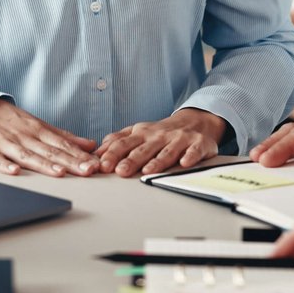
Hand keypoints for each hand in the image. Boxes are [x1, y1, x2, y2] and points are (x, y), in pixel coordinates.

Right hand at [0, 100, 99, 177]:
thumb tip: (90, 144)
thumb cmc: (9, 121)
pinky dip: (4, 165)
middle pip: (48, 151)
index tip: (95, 164)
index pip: (61, 144)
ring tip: (60, 172)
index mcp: (36, 130)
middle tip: (88, 171)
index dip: (79, 155)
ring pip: (25, 155)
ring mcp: (3, 141)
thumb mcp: (37, 124)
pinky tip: (15, 172)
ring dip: (43, 164)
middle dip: (69, 161)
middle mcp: (22, 136)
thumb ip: (63, 136)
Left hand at [97, 108, 226, 175]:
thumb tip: (96, 152)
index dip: (113, 154)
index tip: (102, 166)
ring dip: (157, 162)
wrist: (195, 121)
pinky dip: (189, 157)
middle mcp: (159, 136)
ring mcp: (178, 139)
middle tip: (120, 171)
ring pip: (167, 152)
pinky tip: (184, 163)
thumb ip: (118, 140)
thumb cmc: (162, 132)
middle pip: (143, 149)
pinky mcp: (197, 144)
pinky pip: (193, 151)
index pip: (124, 143)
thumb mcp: (139, 132)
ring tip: (147, 171)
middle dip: (131, 160)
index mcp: (142, 133)